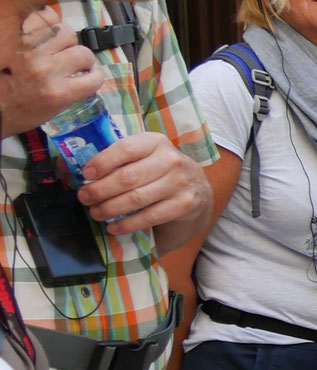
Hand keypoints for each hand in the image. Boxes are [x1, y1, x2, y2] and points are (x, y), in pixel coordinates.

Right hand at [2, 8, 106, 137]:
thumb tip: (51, 20)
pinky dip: (96, 77)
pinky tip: (88, 79)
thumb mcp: (9, 50)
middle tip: (63, 53)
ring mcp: (49, 73)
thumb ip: (28, 36)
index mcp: (17, 39)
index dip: (54, 23)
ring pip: (83, 53)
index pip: (47, 15)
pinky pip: (93, 79)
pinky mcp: (62, 94)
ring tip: (77, 67)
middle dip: (69, 42)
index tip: (53, 32)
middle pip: (67, 33)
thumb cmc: (3, 81)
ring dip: (84, 59)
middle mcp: (32, 53)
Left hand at [73, 131, 211, 236]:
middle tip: (84, 198)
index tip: (85, 174)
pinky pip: (149, 216)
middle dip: (100, 190)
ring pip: (136, 198)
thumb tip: (65, 167)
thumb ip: (110, 160)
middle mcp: (171, 159)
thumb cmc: (158, 171)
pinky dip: (128, 224)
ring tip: (96, 213)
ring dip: (110, 209)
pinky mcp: (185, 204)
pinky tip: (114, 227)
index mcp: (155, 142)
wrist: (197, 189)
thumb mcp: (141, 157)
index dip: (102, 162)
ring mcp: (180, 183)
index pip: (125, 149)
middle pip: (127, 177)